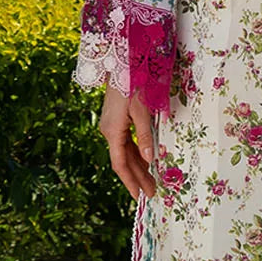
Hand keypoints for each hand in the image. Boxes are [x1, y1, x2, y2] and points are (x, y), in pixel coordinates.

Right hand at [99, 85, 157, 200]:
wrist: (120, 64)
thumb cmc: (131, 83)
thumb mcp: (141, 110)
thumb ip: (145, 136)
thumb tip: (150, 159)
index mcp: (112, 132)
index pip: (120, 164)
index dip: (130, 182)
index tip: (140, 196)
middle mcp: (109, 132)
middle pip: (124, 161)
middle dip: (138, 178)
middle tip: (152, 193)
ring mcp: (111, 127)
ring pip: (125, 153)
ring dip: (138, 167)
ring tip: (151, 181)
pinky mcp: (116, 122)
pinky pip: (126, 143)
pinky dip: (136, 154)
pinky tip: (145, 161)